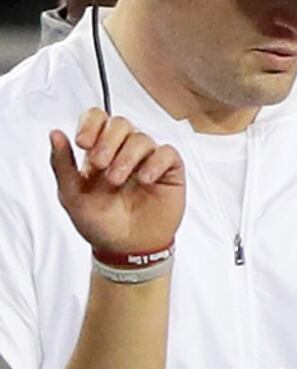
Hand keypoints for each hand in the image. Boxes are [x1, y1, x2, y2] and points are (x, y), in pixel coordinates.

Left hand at [50, 113, 181, 261]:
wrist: (127, 249)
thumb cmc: (100, 224)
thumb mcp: (71, 195)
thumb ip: (62, 164)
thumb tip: (55, 134)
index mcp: (99, 151)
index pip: (97, 119)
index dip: (91, 124)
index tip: (83, 143)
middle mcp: (124, 152)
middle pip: (120, 123)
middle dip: (108, 141)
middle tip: (101, 165)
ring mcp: (148, 161)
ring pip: (142, 138)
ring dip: (127, 157)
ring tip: (118, 181)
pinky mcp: (169, 172)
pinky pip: (168, 153)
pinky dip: (155, 163)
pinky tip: (145, 180)